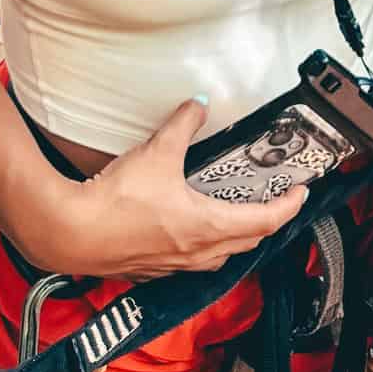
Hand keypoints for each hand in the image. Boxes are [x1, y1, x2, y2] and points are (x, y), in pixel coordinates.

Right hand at [17, 97, 308, 280]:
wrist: (72, 234)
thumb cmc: (116, 201)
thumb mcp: (157, 151)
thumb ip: (183, 124)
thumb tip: (199, 104)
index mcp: (206, 225)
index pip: (263, 222)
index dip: (287, 208)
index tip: (301, 194)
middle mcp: (195, 251)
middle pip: (246, 242)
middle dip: (266, 223)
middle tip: (276, 204)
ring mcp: (173, 264)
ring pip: (219, 256)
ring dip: (235, 238)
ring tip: (239, 217)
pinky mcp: (151, 267)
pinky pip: (190, 261)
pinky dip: (204, 245)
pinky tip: (192, 230)